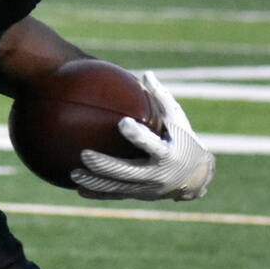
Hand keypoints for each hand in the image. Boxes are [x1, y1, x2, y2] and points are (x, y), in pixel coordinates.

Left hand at [71, 71, 214, 201]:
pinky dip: (98, 193)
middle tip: (84, 154)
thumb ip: (161, 98)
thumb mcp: (178, 120)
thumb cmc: (185, 141)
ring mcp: (146, 188)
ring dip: (95, 182)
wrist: (196, 177)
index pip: (151, 145)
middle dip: (106, 165)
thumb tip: (146, 73)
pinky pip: (116, 195)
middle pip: (128, 171)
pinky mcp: (139, 194)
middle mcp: (157, 174)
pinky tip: (78, 189)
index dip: (138, 136)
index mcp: (168, 153)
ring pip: (118, 187)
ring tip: (73, 173)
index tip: (123, 123)